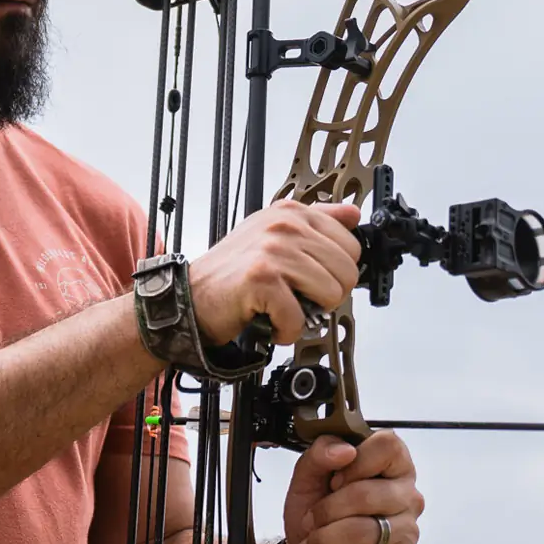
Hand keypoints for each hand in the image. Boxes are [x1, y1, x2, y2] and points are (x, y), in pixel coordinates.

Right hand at [187, 200, 360, 345]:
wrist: (191, 297)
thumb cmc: (233, 273)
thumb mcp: (275, 236)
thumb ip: (317, 222)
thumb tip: (352, 214)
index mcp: (291, 212)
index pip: (351, 246)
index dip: (335, 273)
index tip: (311, 279)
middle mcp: (284, 226)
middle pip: (346, 273)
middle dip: (325, 296)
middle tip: (296, 297)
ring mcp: (273, 250)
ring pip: (330, 295)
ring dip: (306, 314)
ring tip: (281, 307)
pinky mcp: (262, 279)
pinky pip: (299, 319)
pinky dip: (285, 331)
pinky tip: (268, 320)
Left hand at [279, 432, 422, 543]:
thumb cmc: (315, 512)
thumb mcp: (307, 476)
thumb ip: (320, 453)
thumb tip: (345, 450)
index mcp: (392, 463)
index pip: (388, 446)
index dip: (355, 463)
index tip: (333, 481)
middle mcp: (407, 494)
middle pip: (366, 494)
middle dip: (326, 511)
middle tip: (310, 522)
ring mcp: (408, 530)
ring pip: (362, 532)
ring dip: (324, 541)